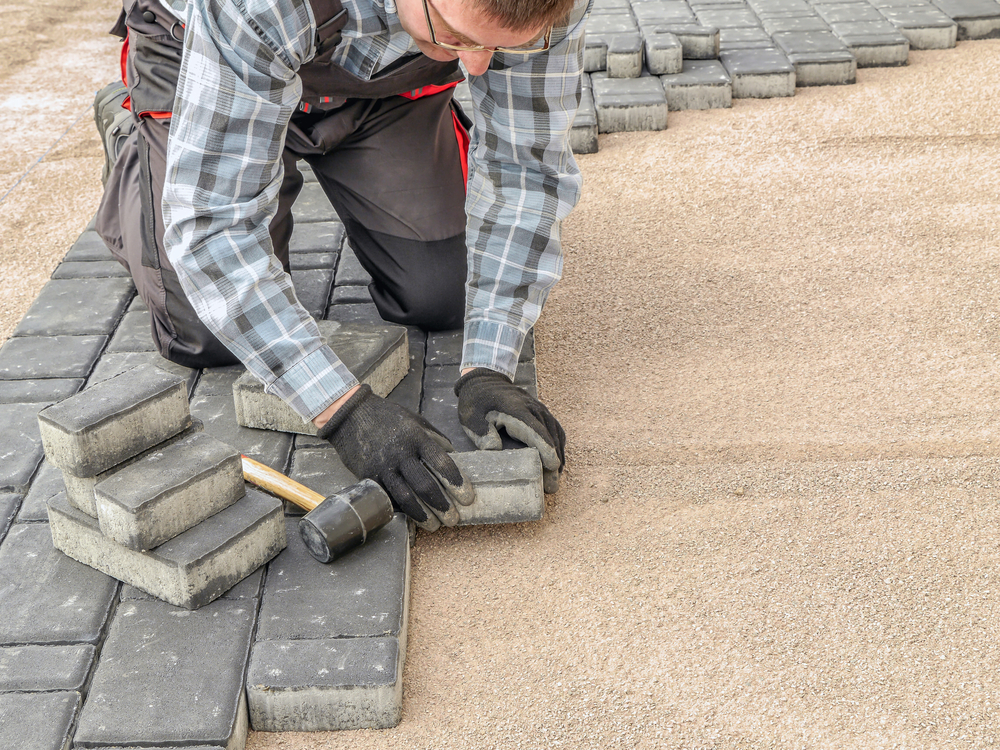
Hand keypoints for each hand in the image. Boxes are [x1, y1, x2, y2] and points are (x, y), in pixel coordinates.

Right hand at [317, 385, 474, 530]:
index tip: (467, 497)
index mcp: (416, 438)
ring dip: (422, 514)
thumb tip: (453, 455)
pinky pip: (388, 497)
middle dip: (442, 505)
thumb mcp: (415, 420)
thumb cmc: (387, 416)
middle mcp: (401, 453)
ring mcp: (383, 466)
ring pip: (405, 496)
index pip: (442, 463)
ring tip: (435, 526)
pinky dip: (401, 510)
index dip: (456, 482)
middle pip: (425, 485)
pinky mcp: (369, 476)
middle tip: (453, 518)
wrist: (350, 415)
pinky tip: (412, 518)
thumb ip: (434, 438)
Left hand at [455, 368, 565, 492]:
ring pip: (556, 434)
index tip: (552, 466)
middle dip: (553, 461)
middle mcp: (533, 409)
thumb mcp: (471, 416)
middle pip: (549, 436)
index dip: (545, 449)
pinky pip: (555, 430)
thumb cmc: (477, 401)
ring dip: (558, 456)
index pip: (536, 431)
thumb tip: (494, 449)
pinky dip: (558, 446)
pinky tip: (556, 462)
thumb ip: (481, 432)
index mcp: (516, 409)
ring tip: (555, 479)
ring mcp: (540, 409)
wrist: (485, 380)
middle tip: (551, 486)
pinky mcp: (542, 413)